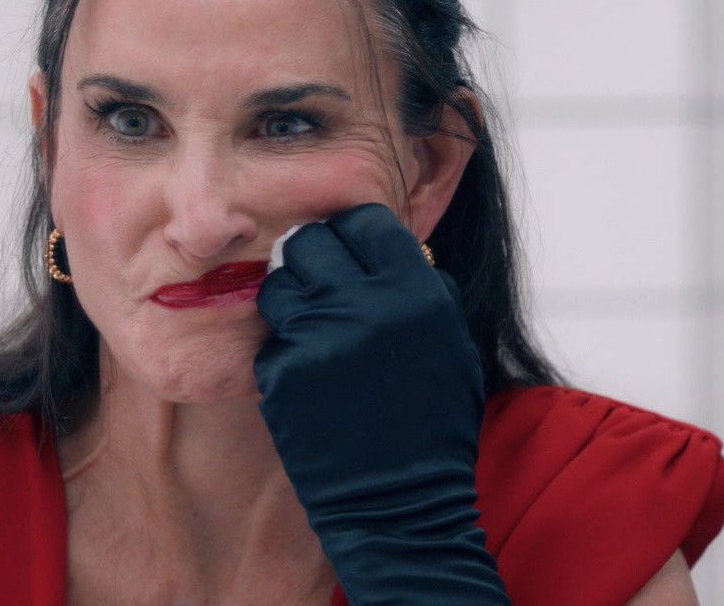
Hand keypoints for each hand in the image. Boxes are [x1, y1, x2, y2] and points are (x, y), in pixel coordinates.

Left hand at [255, 203, 508, 603]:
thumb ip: (424, 289)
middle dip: (313, 261)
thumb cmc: (431, 425)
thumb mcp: (451, 346)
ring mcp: (319, 338)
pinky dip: (285, 351)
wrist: (401, 503)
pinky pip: (272, 336)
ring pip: (280, 284)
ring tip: (311, 333)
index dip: (352, 235)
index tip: (347, 252)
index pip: (365, 221)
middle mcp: (366, 306)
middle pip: (312, 242)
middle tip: (320, 288)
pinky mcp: (282, 372)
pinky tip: (308, 379)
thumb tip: (391, 246)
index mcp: (416, 294)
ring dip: (291, 301)